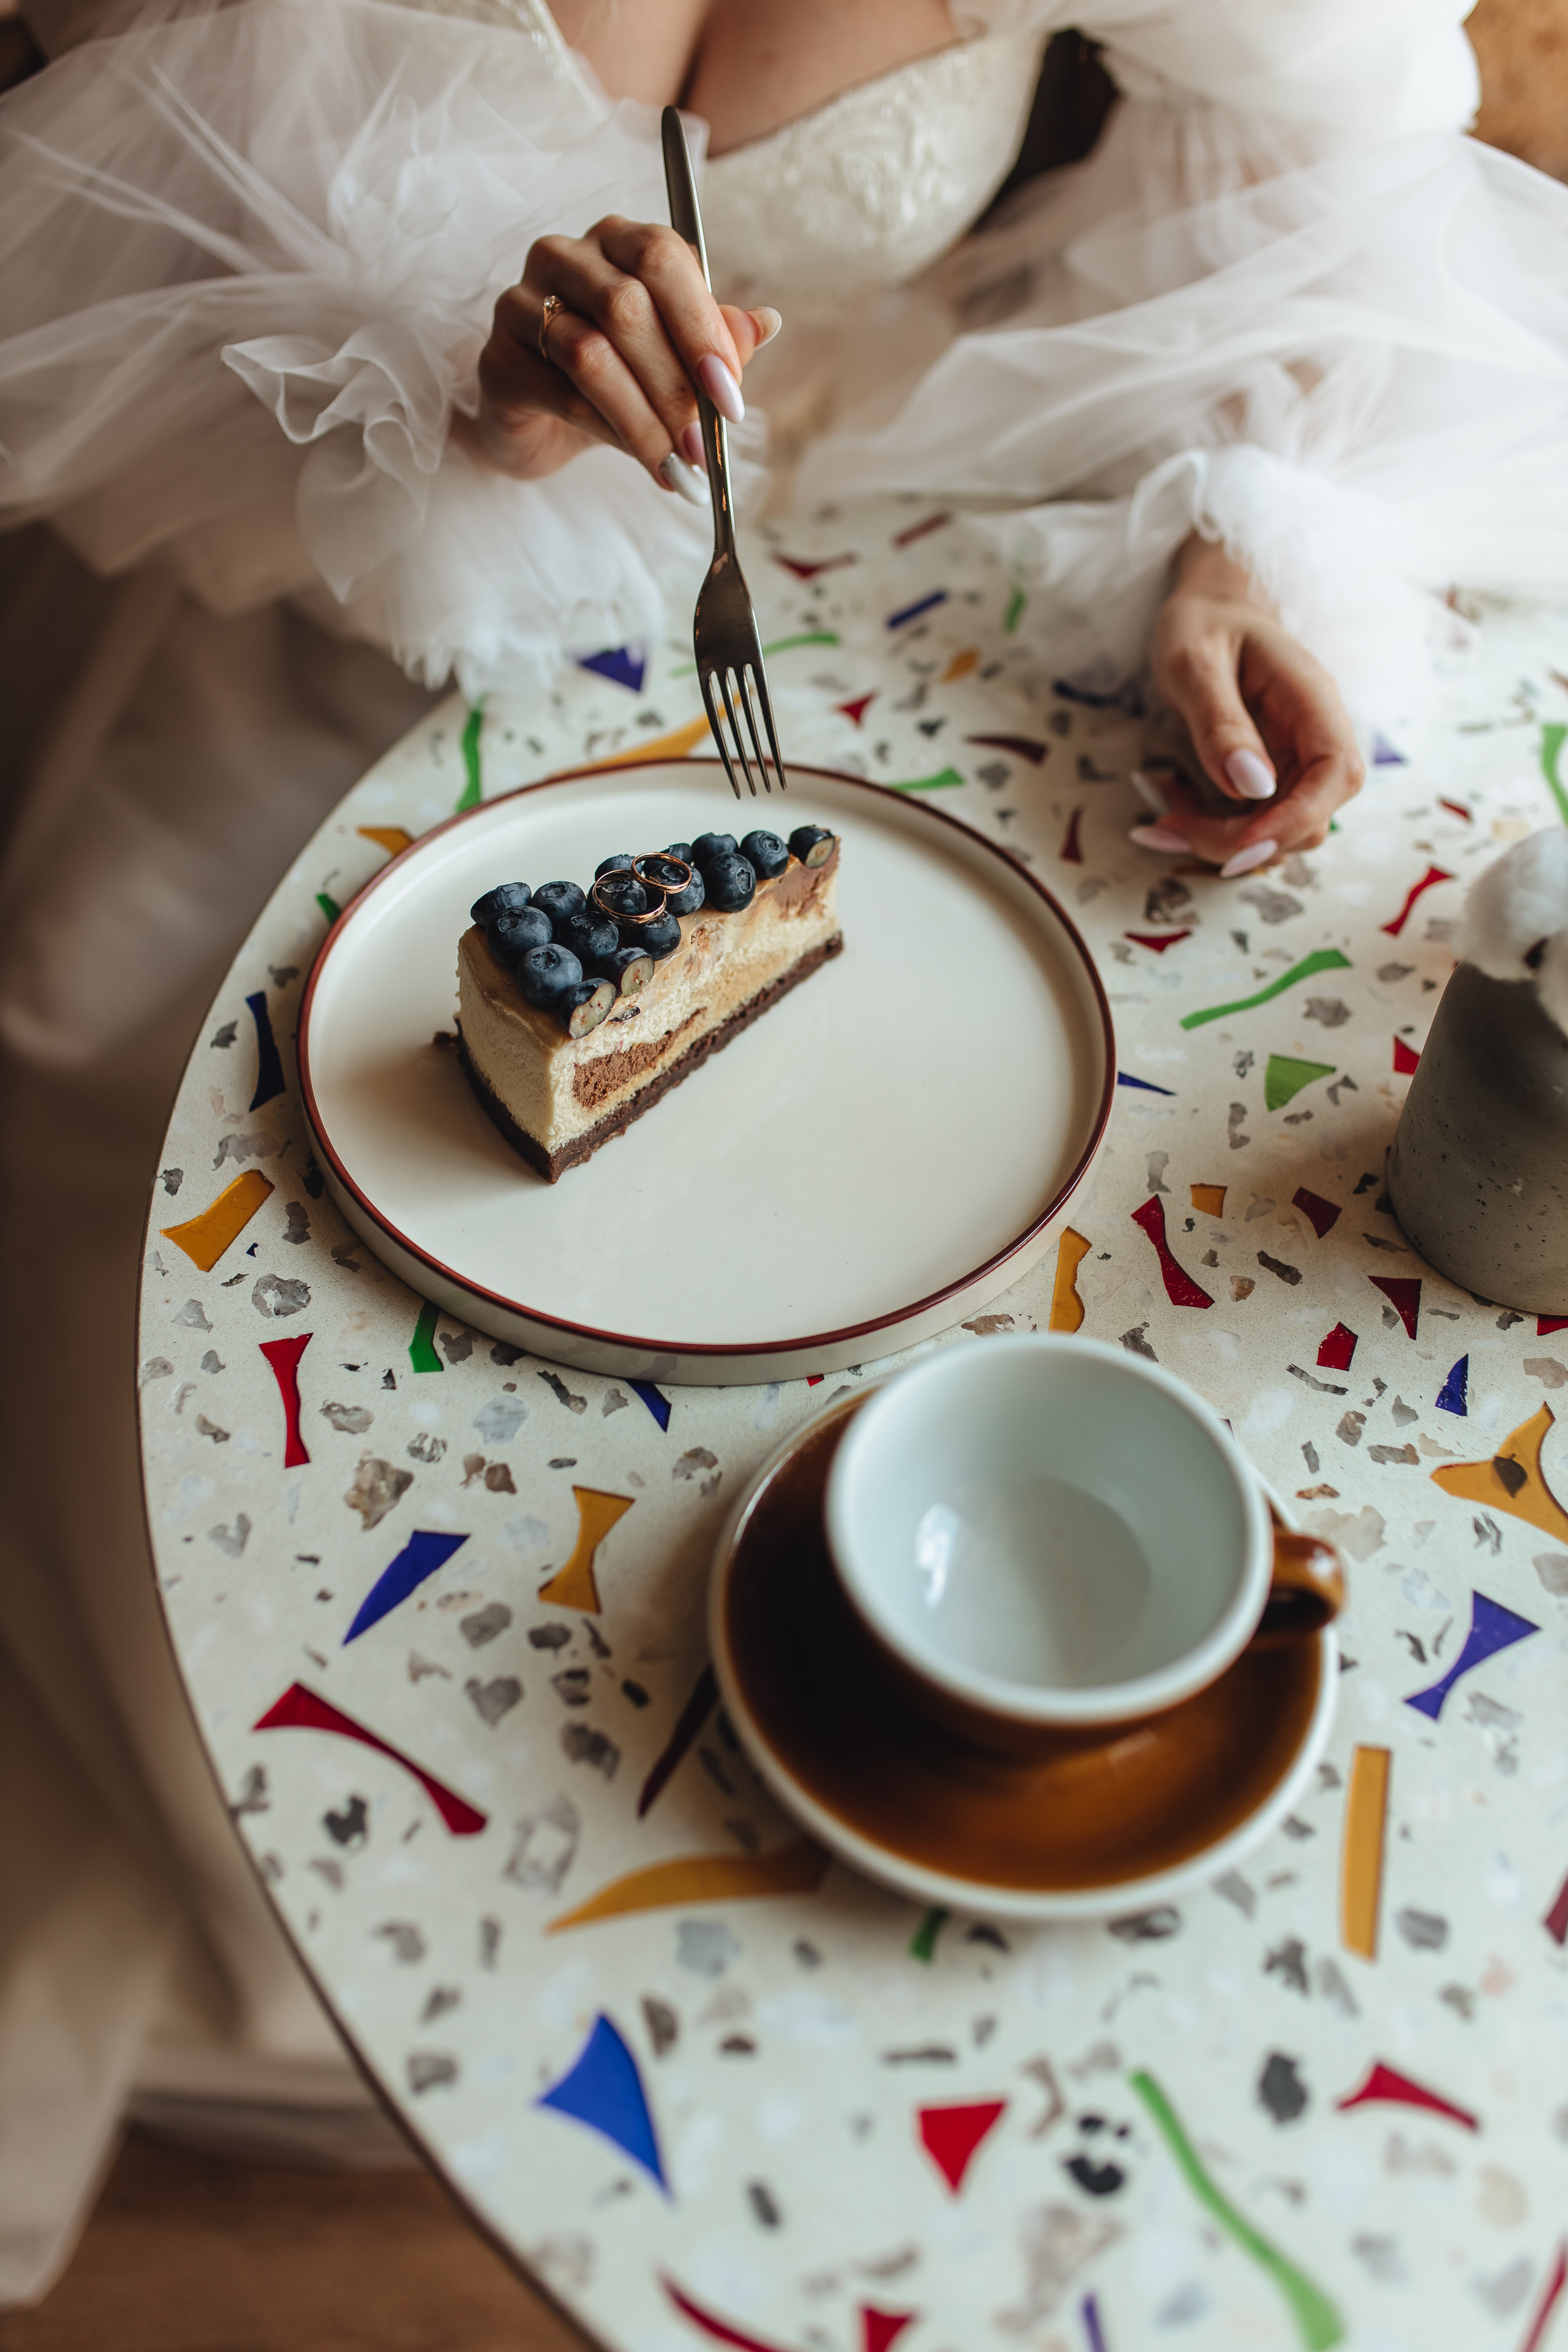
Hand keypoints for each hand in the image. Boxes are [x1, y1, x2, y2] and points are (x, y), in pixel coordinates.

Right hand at [463, 215, 779, 495]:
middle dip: (675, 385)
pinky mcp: (498, 360)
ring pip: (591, 355)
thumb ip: (715, 337)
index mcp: (616, 240)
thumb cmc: (620, 375)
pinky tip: (647, 463)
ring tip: (679, 464)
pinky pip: (561, 396)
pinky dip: (612, 435)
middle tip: (705, 444)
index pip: (662, 257)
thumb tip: (766, 323)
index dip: (701, 326)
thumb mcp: (675, 355)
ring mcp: (521, 304)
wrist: (545, 419)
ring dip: (645, 418)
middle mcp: (564, 258)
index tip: (729, 394)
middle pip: (627, 306)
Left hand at [1138, 535, 1364, 876]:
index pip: (1338, 773)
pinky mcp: (1270, 779)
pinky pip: (1252, 824)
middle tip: (1172, 828)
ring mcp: (1294, 761)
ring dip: (1221, 842)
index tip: (1242, 845)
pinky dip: (1211, 832)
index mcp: (1311, 698)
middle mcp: (1313, 736)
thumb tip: (1251, 785)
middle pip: (1309, 817)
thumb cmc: (1202, 624)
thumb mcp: (1194, 661)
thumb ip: (1220, 722)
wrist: (1207, 611)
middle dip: (1244, 841)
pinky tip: (1171, 811)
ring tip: (1163, 819)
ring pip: (1279, 832)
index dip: (1297, 820)